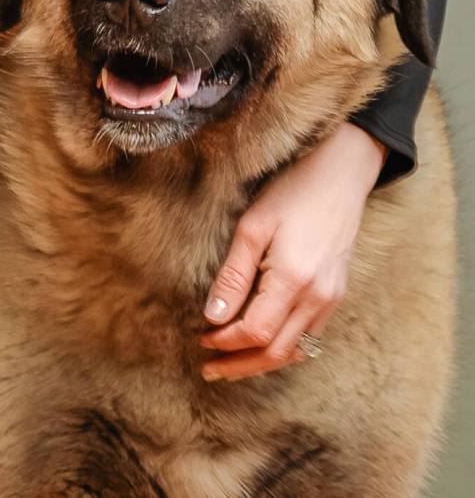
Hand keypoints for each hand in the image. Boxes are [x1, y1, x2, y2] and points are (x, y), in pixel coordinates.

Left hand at [199, 122, 386, 381]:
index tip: (200, 338)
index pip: (255, 332)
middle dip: (239, 364)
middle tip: (207, 368)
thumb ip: (234, 274)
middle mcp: (318, 298)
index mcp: (294, 280)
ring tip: (229, 362)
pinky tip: (263, 342)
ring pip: (295, 350)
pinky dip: (283, 347)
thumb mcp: (253, 226)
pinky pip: (309, 336)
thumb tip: (214, 317)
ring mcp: (331, 298)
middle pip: (276, 352)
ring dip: (260, 361)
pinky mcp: (336, 293)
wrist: (342, 174)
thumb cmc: (293, 191)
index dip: (225, 343)